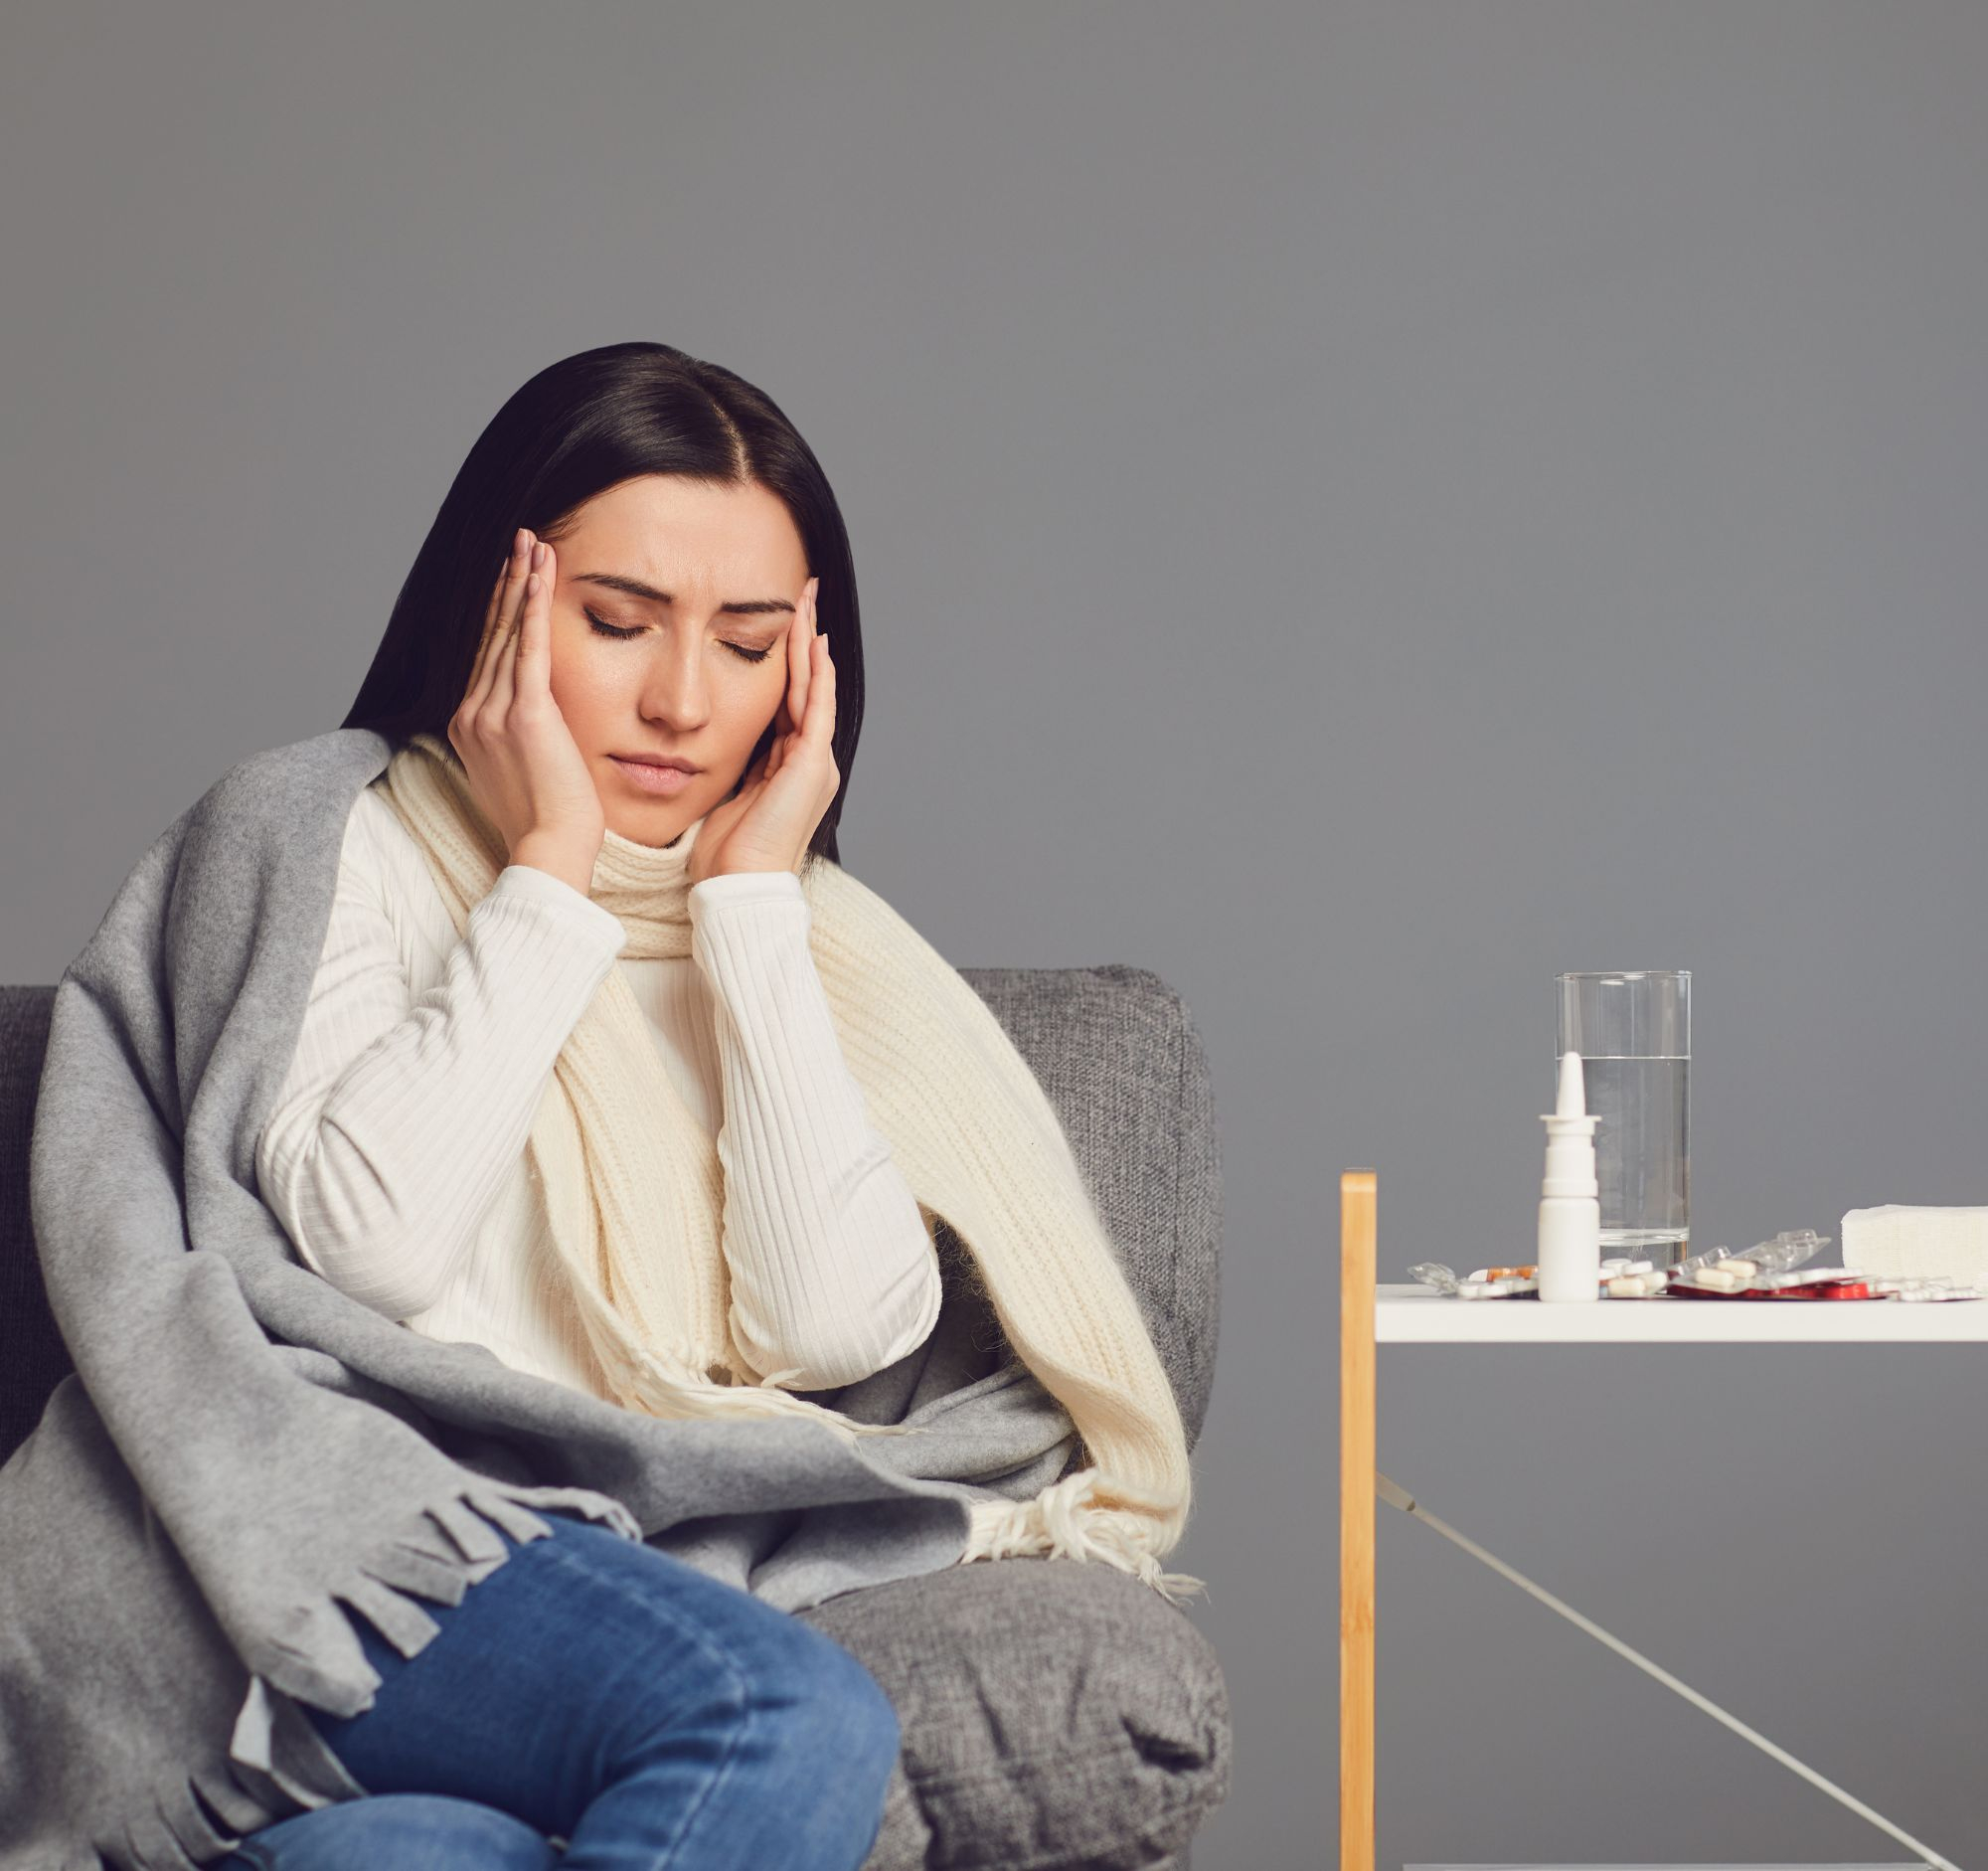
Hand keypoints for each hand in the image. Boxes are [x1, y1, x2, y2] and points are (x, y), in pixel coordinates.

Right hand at [449, 529, 604, 888]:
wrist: (550, 848)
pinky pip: (528, 647)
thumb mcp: (523, 768)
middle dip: (508, 584)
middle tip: (521, 541)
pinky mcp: (523, 713)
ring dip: (521, 583)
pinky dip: (532, 606)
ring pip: (507, 633)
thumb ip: (520, 734)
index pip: (485, 655)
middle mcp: (471, 713)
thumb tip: (537, 718)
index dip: (500, 612)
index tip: (513, 577)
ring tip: (534, 544)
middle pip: (491, 635)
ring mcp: (492, 712)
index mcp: (468, 725)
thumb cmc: (547, 819)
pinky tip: (538, 573)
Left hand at [688, 577, 837, 882]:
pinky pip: (815, 705)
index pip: (789, 704)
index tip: (781, 627)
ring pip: (814, 688)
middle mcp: (809, 761)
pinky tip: (811, 640)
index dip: (786, 664)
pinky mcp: (811, 763)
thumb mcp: (723, 799)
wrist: (741, 888)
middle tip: (803, 596)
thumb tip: (692, 748)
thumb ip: (724, 770)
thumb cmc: (725, 859)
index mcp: (788, 769)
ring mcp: (815, 762)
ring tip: (807, 602)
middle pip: (807, 687)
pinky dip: (815, 672)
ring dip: (810, 643)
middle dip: (804, 641)